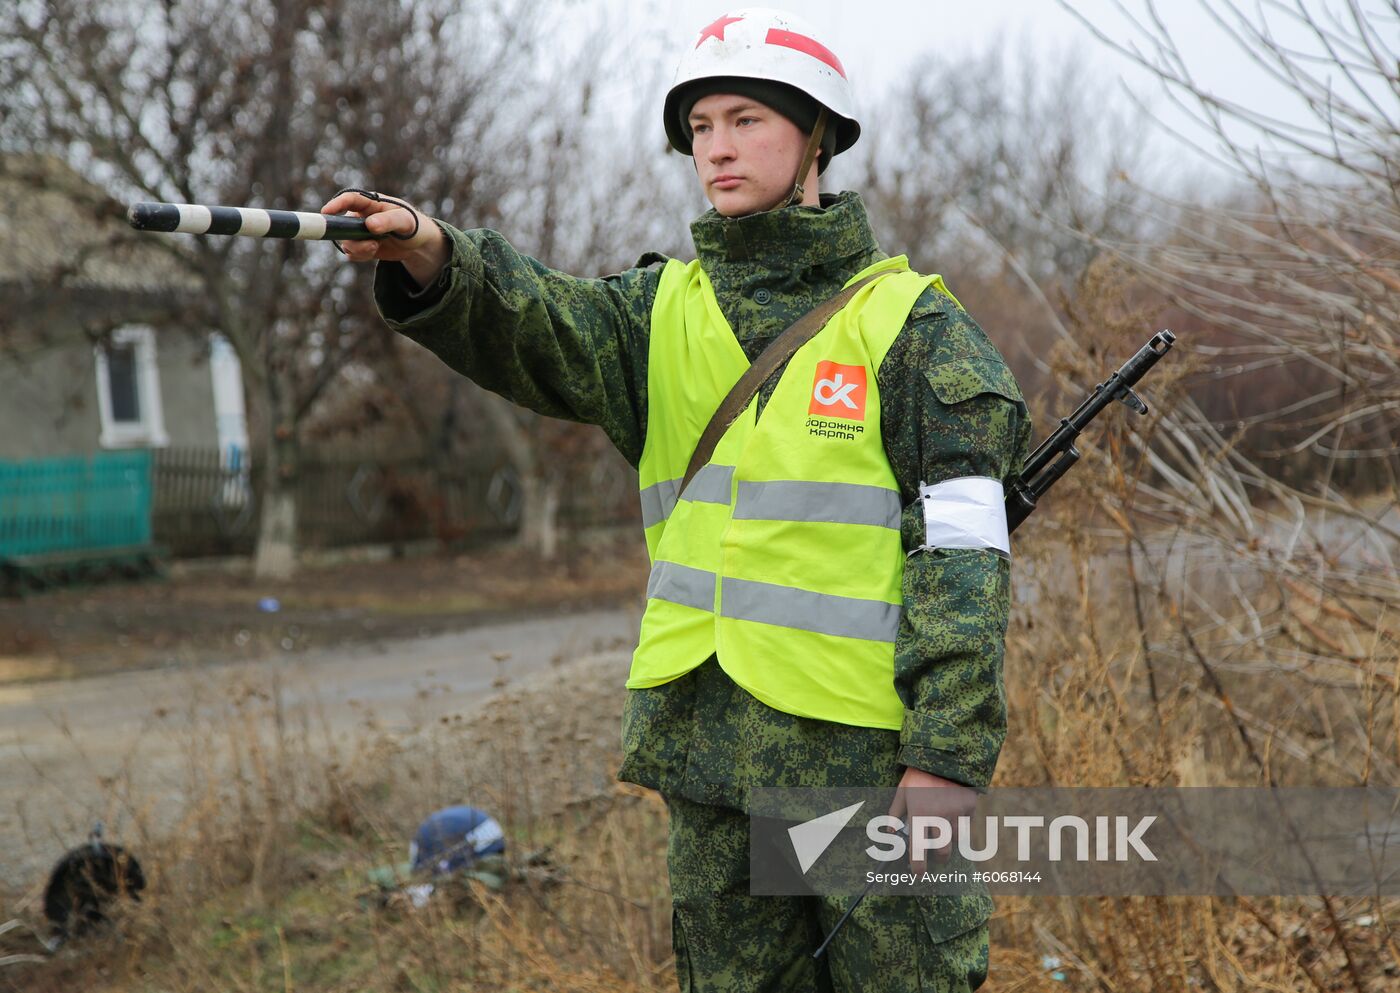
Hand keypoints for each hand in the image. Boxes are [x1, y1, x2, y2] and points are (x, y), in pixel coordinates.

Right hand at [321, 189, 448, 286]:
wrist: (418, 243)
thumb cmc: (413, 225)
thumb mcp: (405, 221)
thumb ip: (388, 221)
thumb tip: (369, 225)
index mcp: (370, 202)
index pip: (349, 199)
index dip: (336, 204)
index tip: (326, 212)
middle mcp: (361, 216)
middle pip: (342, 224)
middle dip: (350, 236)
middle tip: (371, 244)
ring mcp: (359, 231)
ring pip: (346, 241)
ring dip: (358, 248)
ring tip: (376, 247)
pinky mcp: (361, 246)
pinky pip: (352, 253)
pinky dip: (361, 256)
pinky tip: (375, 252)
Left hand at [888, 767, 977, 872]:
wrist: (943, 754)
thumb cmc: (918, 775)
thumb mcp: (902, 791)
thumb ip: (895, 813)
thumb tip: (890, 834)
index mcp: (920, 813)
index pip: (918, 847)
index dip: (918, 864)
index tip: (918, 873)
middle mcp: (939, 816)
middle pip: (943, 851)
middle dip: (940, 857)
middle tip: (937, 855)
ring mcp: (957, 812)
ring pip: (957, 838)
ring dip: (950, 838)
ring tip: (944, 825)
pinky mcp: (971, 806)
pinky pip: (968, 823)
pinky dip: (962, 822)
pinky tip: (955, 810)